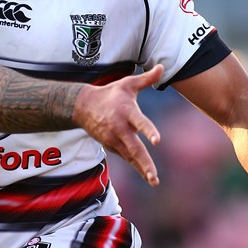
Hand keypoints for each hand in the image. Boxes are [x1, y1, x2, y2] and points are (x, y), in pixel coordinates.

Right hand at [72, 64, 163, 186]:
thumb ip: (147, 78)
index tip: (158, 141)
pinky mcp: (112, 146)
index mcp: (126, 112)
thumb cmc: (111, 93)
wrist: (83, 106)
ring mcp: (114, 140)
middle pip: (134, 148)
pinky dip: (136, 167)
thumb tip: (163, 67)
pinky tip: (147, 176)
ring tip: (154, 181)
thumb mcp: (128, 83)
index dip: (148, 131)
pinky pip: (127, 158)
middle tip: (154, 177)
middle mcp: (119, 128)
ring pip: (130, 157)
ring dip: (142, 169)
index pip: (139, 122)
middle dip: (144, 163)